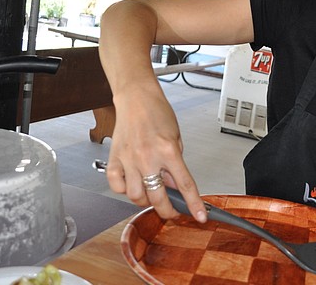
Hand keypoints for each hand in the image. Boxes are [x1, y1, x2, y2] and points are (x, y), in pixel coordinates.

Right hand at [104, 84, 207, 222]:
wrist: (136, 98)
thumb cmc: (158, 113)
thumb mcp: (176, 139)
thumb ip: (175, 165)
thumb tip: (175, 188)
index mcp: (168, 151)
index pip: (185, 185)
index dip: (194, 204)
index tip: (200, 216)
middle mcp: (148, 157)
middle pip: (158, 198)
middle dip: (167, 211)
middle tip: (172, 211)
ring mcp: (129, 159)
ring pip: (135, 196)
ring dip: (145, 200)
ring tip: (150, 193)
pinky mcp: (114, 158)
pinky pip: (116, 186)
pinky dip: (124, 190)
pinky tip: (132, 183)